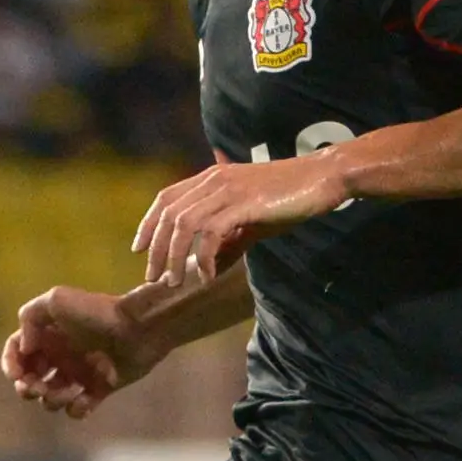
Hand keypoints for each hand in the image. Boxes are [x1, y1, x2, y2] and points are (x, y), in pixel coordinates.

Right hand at [0, 286, 154, 420]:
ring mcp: (77, 373)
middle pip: (28, 380)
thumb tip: (24, 348)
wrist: (139, 329)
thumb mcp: (57, 299)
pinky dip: (77, 409)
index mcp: (47, 334)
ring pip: (49, 398)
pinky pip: (76, 409)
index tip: (18, 375)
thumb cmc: (99, 312)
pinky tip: (86, 398)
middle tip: (39, 388)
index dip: (10, 365)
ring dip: (52, 400)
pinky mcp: (97, 389)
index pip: (15, 352)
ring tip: (70, 390)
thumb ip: (30, 317)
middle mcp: (59, 354)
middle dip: (27, 388)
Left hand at [132, 150, 349, 286]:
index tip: (138, 249)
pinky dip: (203, 257)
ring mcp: (228, 190)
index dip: (148, 224)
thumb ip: (228, 240)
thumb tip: (209, 266)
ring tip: (175, 282)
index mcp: (211, 178)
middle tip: (154, 277)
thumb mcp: (252, 221)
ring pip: (184, 224)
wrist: (323, 179)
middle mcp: (214, 180)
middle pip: (170, 214)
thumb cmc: (289, 198)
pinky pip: (211, 233)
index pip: (166, 198)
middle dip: (156, 248)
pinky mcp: (244, 204)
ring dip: (174, 256)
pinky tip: (206, 276)